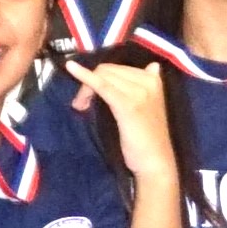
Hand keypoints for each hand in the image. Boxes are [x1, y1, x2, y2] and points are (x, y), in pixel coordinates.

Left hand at [77, 57, 176, 176]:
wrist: (156, 162)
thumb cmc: (147, 139)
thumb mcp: (149, 106)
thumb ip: (147, 87)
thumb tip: (152, 65)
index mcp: (154, 79)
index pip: (117, 68)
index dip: (99, 78)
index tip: (91, 96)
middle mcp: (148, 80)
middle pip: (108, 70)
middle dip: (90, 83)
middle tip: (82, 105)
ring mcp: (139, 91)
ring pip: (102, 76)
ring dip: (85, 89)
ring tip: (81, 106)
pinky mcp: (127, 104)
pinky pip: (101, 84)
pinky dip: (84, 76)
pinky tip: (70, 68)